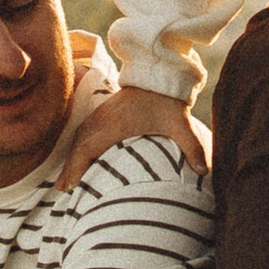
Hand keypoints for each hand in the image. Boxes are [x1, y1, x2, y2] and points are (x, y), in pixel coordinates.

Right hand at [61, 84, 210, 183]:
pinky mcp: (101, 115)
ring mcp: (98, 116)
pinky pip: (83, 135)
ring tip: (65, 184)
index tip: (70, 188)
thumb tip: (205, 170)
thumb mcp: (180, 122)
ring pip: (77, 141)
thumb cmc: (167, 102)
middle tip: (63, 192)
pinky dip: (77, 150)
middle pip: (76, 148)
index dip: (75, 168)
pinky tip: (76, 163)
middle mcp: (100, 120)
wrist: (159, 76)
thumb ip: (192, 146)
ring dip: (71, 160)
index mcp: (113, 125)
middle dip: (69, 170)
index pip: (86, 149)